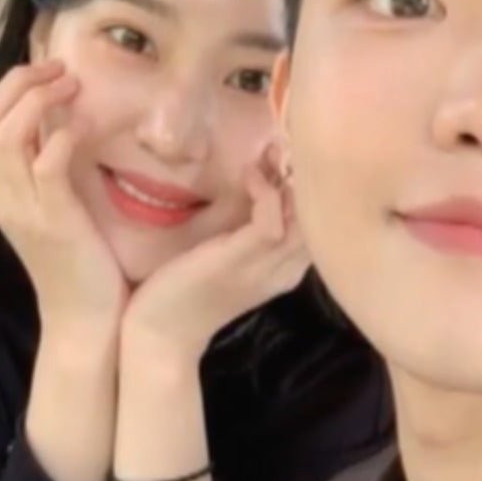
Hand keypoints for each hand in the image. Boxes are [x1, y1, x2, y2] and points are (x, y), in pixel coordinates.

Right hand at [0, 60, 127, 331]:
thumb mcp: (56, 203)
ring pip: (7, 134)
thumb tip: (62, 118)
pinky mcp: (52, 220)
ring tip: (72, 85)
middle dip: (22, 82)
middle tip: (61, 69)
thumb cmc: (79, 258)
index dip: (12, 85)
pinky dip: (61, 137)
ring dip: (40, 100)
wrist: (84, 318)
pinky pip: (46, 165)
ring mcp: (22, 208)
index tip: (50, 68)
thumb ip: (49, 164)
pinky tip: (82, 126)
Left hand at [121, 145, 307, 364]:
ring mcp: (266, 267)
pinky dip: (265, 192)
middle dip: (306, 177)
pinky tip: (250, 176)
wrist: (161, 333)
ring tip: (270, 155)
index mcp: (287, 269)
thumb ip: (250, 229)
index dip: (311, 188)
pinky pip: (270, 222)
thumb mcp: (230, 256)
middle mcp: (286, 270)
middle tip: (283, 147)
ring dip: (288, 179)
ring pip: (304, 218)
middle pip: (320, 218)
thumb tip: (261, 185)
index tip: (289, 159)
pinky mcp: (240, 260)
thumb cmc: (189, 290)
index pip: (321, 224)